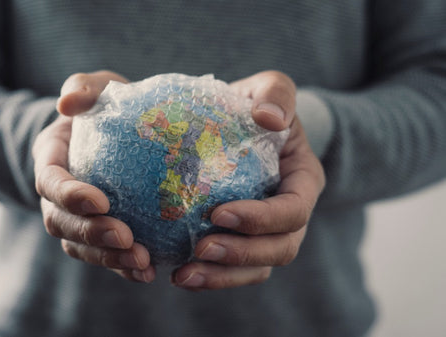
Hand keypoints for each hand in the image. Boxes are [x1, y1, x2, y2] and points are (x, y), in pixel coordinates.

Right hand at [33, 71, 155, 282]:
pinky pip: (104, 255)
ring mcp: (75, 218)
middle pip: (61, 223)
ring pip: (80, 247)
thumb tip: (67, 103)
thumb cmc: (104, 108)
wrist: (113, 132)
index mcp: (51, 160)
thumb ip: (82, 88)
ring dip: (108, 259)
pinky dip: (123, 267)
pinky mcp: (97, 232)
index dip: (69, 195)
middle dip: (91, 235)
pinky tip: (149, 271)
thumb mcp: (96, 88)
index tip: (101, 201)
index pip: (49, 182)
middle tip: (126, 239)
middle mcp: (57, 196)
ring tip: (142, 263)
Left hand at [171, 71, 324, 289]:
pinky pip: (234, 270)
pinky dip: (209, 277)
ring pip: (257, 269)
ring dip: (222, 276)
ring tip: (183, 275)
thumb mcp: (269, 88)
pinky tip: (178, 274)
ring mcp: (269, 233)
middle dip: (242, 255)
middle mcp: (292, 215)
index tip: (219, 214)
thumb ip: (275, 93)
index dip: (261, 219)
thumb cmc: (256, 106)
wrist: (243, 127)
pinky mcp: (243, 242)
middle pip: (280, 249)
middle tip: (200, 249)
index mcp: (303, 181)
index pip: (294, 211)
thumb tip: (269, 118)